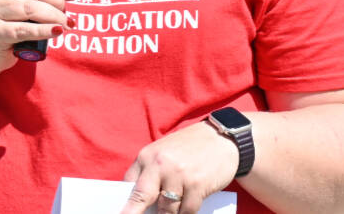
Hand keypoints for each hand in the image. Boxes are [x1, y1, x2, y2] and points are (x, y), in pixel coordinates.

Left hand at [120, 122, 237, 213]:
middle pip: (141, 198)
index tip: (122, 213)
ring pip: (166, 210)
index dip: (125, 204)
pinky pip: (186, 211)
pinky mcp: (196, 185)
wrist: (221, 138)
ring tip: (174, 207)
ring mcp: (178, 174)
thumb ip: (150, 174)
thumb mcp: (164, 153)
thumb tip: (139, 203)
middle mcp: (160, 164)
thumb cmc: (189, 149)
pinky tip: (188, 207)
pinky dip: (186, 213)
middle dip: (134, 212)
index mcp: (147, 156)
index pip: (129, 185)